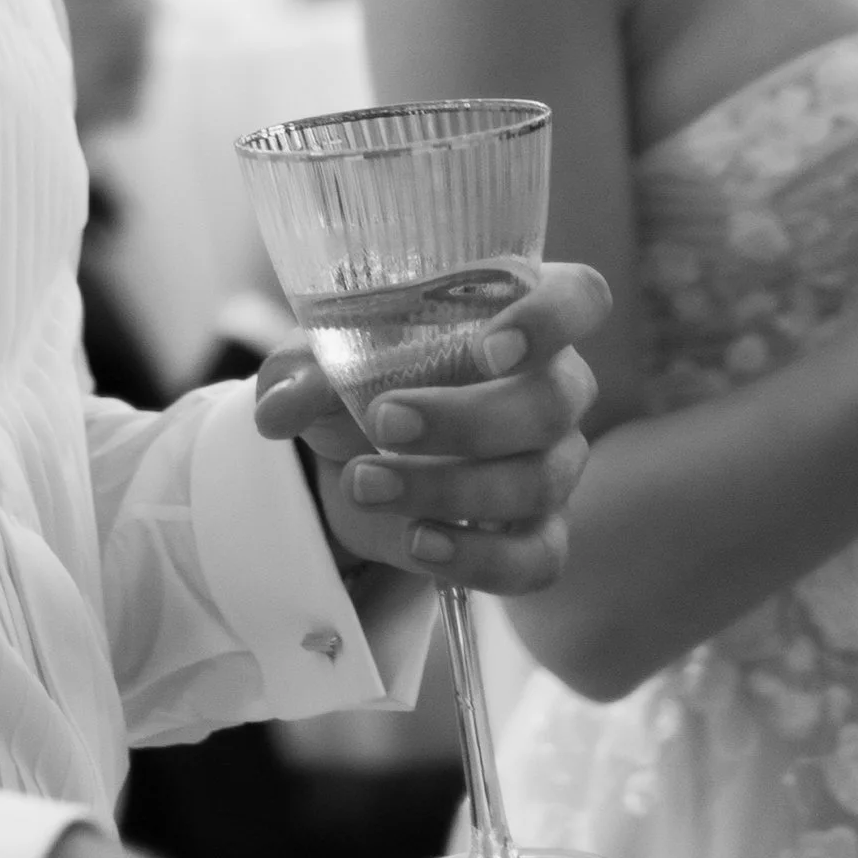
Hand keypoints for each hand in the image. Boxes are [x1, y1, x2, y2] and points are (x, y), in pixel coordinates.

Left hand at [254, 259, 606, 591]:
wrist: (348, 457)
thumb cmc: (356, 380)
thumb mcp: (320, 362)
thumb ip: (302, 372)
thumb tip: (278, 409)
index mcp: (514, 313)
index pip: (578, 298)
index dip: (552, 319)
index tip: (491, 346)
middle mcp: (552, 385)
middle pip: (554, 402)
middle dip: (468, 420)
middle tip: (384, 422)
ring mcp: (553, 463)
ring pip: (538, 481)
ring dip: (449, 490)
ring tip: (365, 485)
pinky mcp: (537, 533)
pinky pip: (537, 558)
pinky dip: (480, 559)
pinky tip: (421, 546)